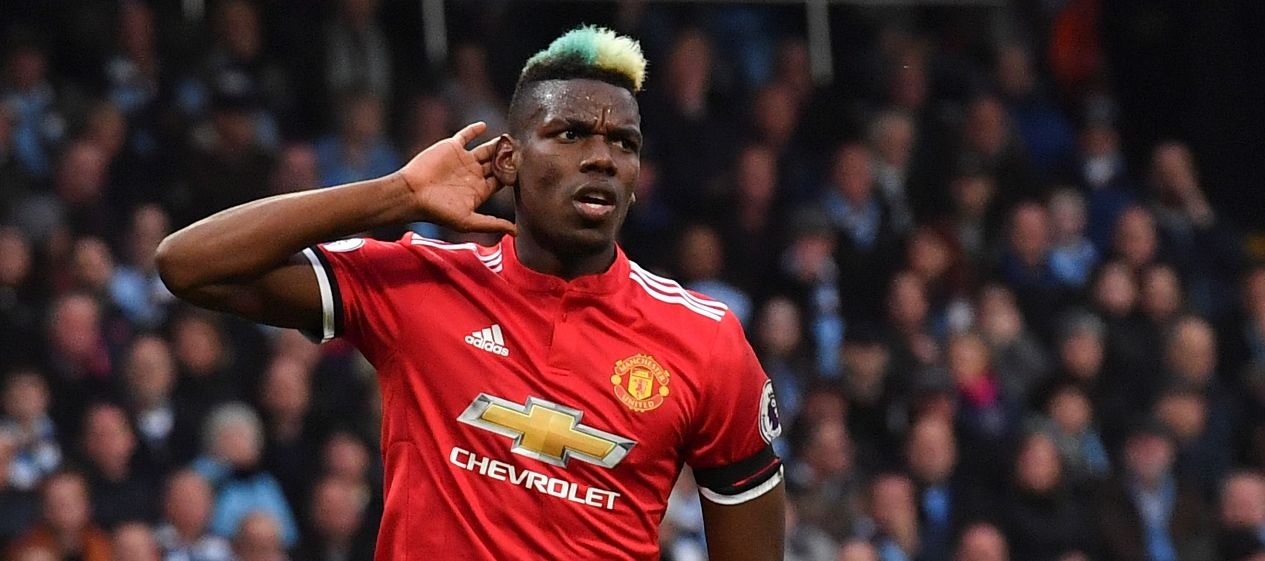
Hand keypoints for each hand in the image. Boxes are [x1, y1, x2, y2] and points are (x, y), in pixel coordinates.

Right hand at [397, 122, 516, 234]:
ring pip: (486, 149)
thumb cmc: (438, 211)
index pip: (501, 180)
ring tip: (510, 138)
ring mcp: (463, 160)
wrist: (412, 193)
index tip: (527, 168)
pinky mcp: (452, 147)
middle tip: (523, 149)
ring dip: (497, 144)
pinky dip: (475, 130)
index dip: (512, 174)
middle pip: (496, 163)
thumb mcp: (468, 221)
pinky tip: (485, 126)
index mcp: (479, 191)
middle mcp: (473, 174)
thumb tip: (516, 233)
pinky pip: (466, 135)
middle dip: (508, 158)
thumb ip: (492, 223)